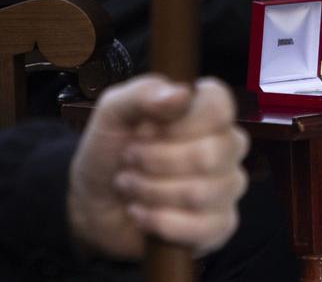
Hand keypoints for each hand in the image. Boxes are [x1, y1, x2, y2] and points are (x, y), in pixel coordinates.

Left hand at [66, 75, 248, 260]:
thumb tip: (182, 94)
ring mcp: (226, 187)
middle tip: (130, 159)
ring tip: (131, 186)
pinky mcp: (220, 225)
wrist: (94, 202)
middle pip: (210, 154)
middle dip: (156, 161)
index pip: (219, 106)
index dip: (179, 122)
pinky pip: (204, 227)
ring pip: (202, 193)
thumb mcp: (112, 113)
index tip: (145, 129)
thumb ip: (143, 94)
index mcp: (206, 111)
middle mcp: (225, 146)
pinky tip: (142, 213)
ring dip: (152, 192)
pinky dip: (161, 222)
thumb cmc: (110, 150)